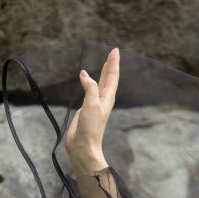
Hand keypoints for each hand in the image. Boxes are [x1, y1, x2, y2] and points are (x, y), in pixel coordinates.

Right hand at [64, 47, 119, 168]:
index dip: (113, 63)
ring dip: (103, 74)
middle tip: (113, 53)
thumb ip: (90, 87)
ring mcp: (95, 105)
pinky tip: (86, 80)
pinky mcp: (86, 109)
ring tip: (105, 64)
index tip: (115, 51)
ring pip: (100, 85)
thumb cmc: (90, 128)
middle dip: (110, 66)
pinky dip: (90, 83)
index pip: (112, 77)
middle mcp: (102, 100)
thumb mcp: (91, 104)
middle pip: (108, 79)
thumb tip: (84, 74)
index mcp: (107, 99)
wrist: (83, 146)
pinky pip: (90, 91)